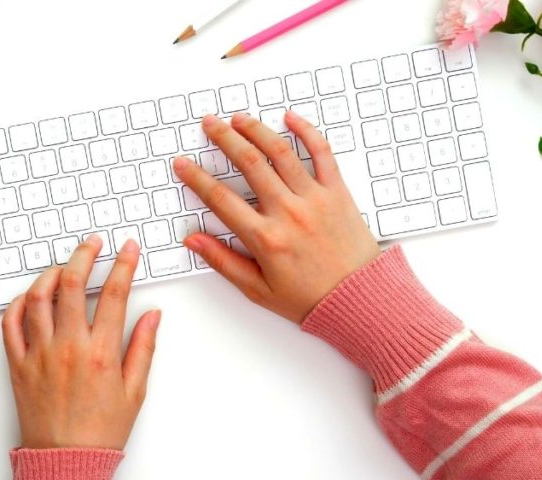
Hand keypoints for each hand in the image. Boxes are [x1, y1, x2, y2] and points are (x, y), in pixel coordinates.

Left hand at [1, 236, 161, 449]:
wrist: (65, 462)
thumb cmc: (100, 432)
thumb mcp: (135, 391)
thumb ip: (143, 348)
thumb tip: (153, 315)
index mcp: (102, 353)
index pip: (115, 294)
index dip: (123, 264)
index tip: (127, 249)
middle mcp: (68, 347)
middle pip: (72, 283)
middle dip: (84, 254)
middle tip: (92, 243)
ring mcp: (39, 354)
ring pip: (37, 297)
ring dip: (51, 273)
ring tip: (63, 266)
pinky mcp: (17, 364)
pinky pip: (10, 323)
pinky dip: (19, 303)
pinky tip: (32, 297)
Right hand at [174, 112, 379, 323]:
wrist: (359, 300)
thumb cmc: (310, 299)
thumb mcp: (258, 289)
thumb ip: (223, 261)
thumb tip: (194, 240)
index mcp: (265, 239)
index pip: (220, 199)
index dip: (196, 178)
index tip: (183, 164)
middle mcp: (288, 212)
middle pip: (248, 163)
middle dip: (223, 139)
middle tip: (209, 125)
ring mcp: (314, 198)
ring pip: (280, 152)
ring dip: (256, 129)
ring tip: (239, 118)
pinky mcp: (337, 192)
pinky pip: (321, 153)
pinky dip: (306, 131)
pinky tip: (290, 118)